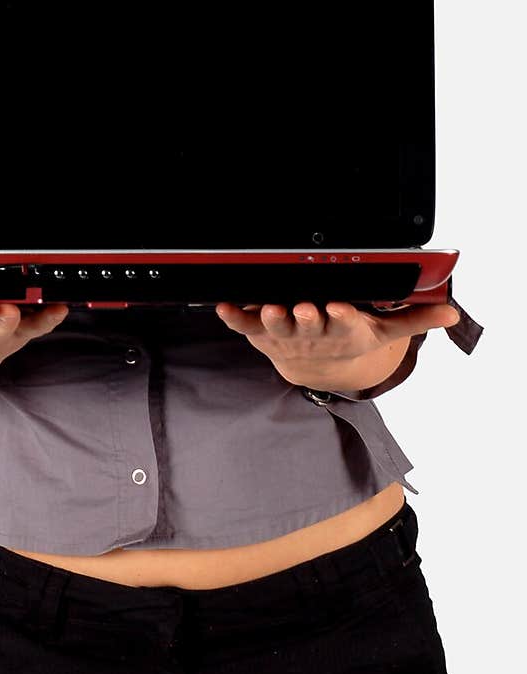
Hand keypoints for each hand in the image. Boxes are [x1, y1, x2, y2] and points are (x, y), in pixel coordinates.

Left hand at [215, 299, 459, 368]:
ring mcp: (284, 332)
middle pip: (309, 323)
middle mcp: (312, 331)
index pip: (345, 323)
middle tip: (305, 308)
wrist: (314, 367)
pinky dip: (232, 317)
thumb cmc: (349, 338)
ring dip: (269, 316)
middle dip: (306, 316)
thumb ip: (414, 319)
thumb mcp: (383, 331)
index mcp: (342, 329)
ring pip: (275, 324)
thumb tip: (451, 313)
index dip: (343, 318)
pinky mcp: (260, 331)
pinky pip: (243, 324)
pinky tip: (222, 307)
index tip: (341, 309)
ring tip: (267, 308)